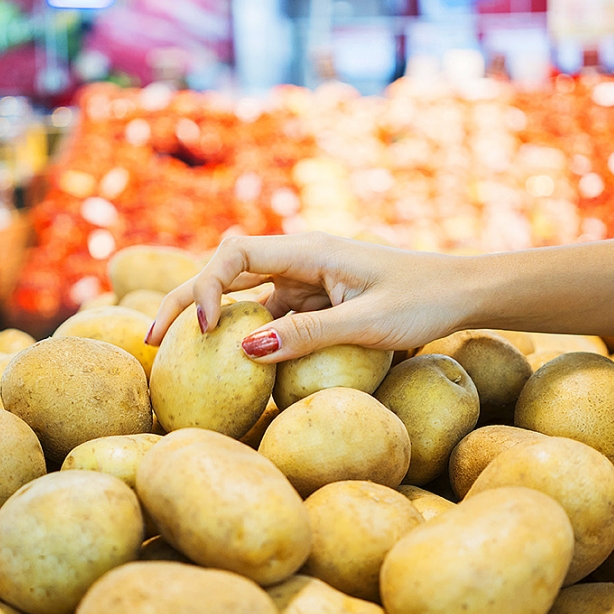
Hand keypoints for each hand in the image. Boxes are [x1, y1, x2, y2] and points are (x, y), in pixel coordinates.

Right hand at [146, 233, 476, 361]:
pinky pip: (270, 314)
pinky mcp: (315, 300)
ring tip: (172, 356)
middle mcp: (300, 258)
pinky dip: (246, 335)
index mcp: (309, 249)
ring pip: (243, 294)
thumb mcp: (369, 324)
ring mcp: (306, 279)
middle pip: (225, 270)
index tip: (205, 333)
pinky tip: (230, 364)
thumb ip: (308, 335)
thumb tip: (244, 351)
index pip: (234, 255)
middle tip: (147, 339)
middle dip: (184, 299)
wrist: (466, 292)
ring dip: (209, 318)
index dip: (205, 288)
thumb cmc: (426, 301)